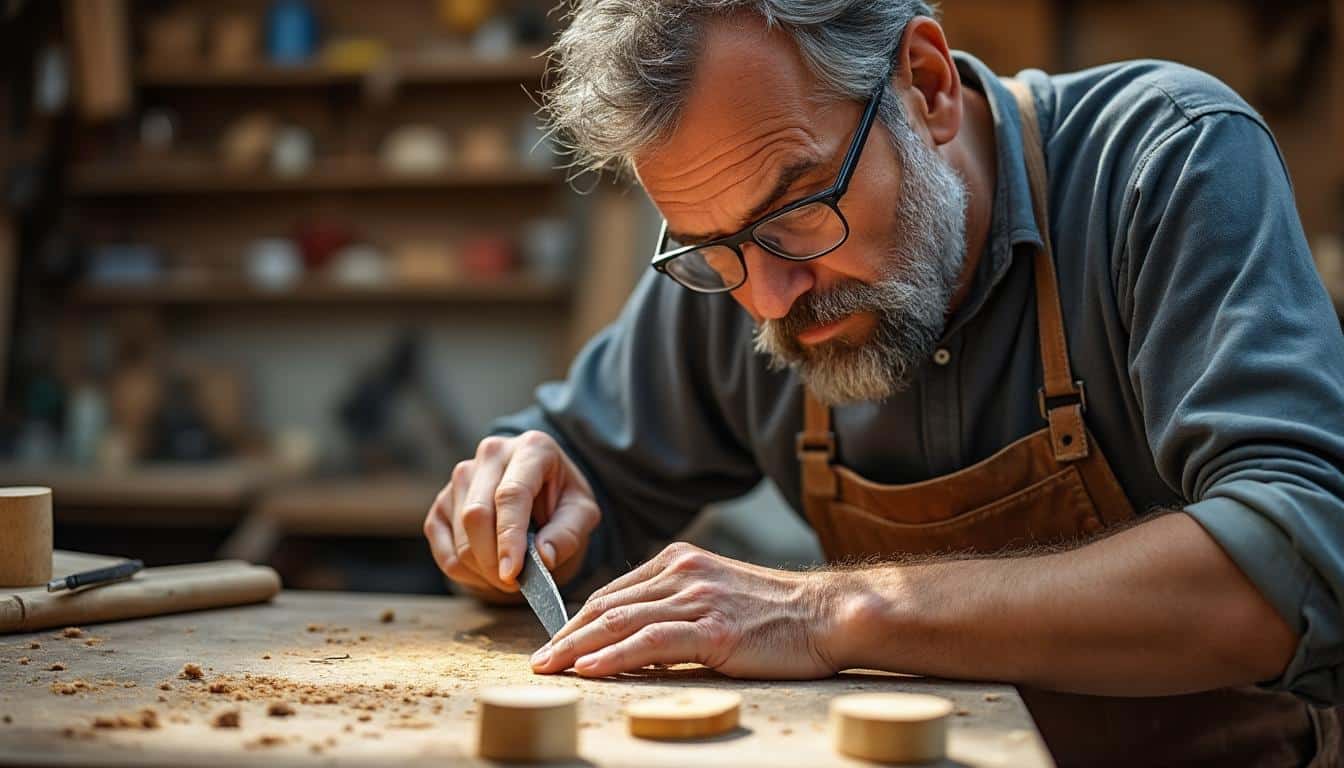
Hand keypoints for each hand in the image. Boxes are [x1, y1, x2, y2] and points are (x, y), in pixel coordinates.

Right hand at [423, 431, 599, 595]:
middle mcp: (492, 453)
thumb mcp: (582, 514)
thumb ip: (567, 534)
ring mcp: (462, 476)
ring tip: (510, 576)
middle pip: (476, 514)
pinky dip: (465, 571)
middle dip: (492, 560)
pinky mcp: (443, 501)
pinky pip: (443, 547)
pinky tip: (488, 572)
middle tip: (516, 585)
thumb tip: (543, 557)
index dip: (509, 537)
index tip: (512, 573)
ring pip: (459, 534)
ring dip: (482, 569)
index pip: (511, 495)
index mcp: (532, 448)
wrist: (542, 488)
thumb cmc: (563, 501)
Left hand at [530, 542, 843, 678]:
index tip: (554, 642)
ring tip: (549, 667)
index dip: (577, 619)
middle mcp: (683, 573)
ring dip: (577, 647)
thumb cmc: (776, 614)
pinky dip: (614, 656)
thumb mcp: (718, 595)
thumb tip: (632, 637)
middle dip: (567, 635)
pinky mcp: (714, 630)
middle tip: (537, 660)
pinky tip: (590, 668)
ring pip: (620, 622)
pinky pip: (651, 642)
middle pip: (607, 606)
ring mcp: (698, 599)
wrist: (826, 614)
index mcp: (680, 562)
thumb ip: (676, 605)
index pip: (613, 592)